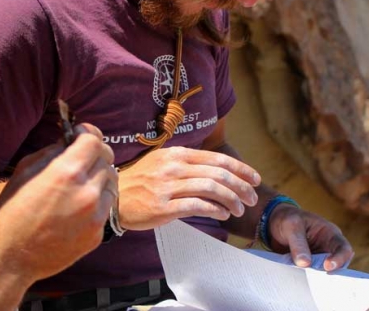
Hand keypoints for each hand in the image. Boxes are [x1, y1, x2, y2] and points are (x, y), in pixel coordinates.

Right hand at [0, 124, 116, 280]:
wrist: (10, 256)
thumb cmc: (12, 209)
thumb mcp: (26, 169)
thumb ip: (53, 152)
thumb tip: (70, 141)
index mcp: (67, 172)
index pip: (94, 140)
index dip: (87, 133)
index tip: (80, 135)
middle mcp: (86, 192)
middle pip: (107, 159)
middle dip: (94, 154)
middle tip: (82, 157)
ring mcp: (95, 215)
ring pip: (112, 183)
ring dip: (100, 177)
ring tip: (82, 182)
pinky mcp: (98, 234)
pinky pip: (106, 208)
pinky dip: (97, 202)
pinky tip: (79, 206)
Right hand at [117, 147, 260, 230]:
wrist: (114, 198)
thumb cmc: (141, 181)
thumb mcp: (162, 162)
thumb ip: (187, 162)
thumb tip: (218, 170)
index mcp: (177, 154)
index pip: (217, 159)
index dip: (240, 168)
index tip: (255, 178)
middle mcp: (174, 167)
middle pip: (218, 174)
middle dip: (241, 186)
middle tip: (252, 197)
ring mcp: (168, 187)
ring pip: (211, 189)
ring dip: (232, 199)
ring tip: (239, 209)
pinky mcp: (164, 207)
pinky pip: (197, 206)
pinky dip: (215, 209)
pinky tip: (223, 214)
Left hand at [267, 204, 353, 271]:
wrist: (273, 223)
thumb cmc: (287, 218)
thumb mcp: (291, 226)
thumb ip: (298, 243)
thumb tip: (305, 263)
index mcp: (330, 234)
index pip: (344, 248)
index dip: (339, 259)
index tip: (327, 266)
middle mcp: (328, 248)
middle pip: (338, 265)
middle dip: (328, 271)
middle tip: (314, 275)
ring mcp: (318, 258)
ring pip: (323, 272)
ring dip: (315, 276)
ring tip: (303, 275)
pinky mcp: (308, 266)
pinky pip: (310, 275)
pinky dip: (306, 277)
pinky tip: (298, 277)